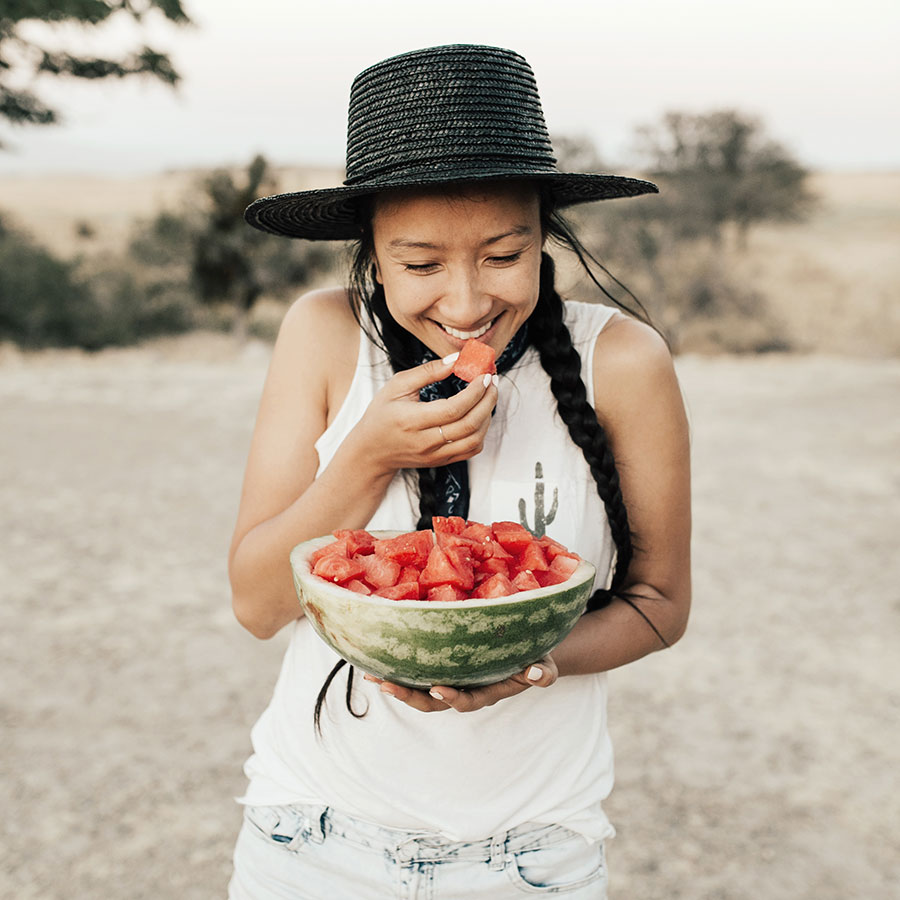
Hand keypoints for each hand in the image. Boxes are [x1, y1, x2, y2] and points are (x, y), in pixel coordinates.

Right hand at [350, 355, 497, 476]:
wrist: (372, 451)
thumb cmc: (382, 415)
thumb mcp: (397, 386)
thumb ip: (427, 372)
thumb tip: (456, 360)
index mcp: (411, 420)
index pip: (453, 409)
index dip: (474, 392)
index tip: (484, 375)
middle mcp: (425, 442)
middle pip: (469, 424)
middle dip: (487, 400)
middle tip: (492, 382)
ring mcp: (435, 455)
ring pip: (475, 439)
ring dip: (488, 416)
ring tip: (488, 396)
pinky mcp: (441, 461)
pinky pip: (471, 449)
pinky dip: (482, 431)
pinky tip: (480, 414)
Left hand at [363, 655, 557, 712]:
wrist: (524, 652)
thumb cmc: (535, 659)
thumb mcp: (545, 666)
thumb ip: (542, 674)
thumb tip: (535, 674)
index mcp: (486, 693)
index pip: (467, 701)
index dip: (452, 698)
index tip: (438, 689)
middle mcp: (464, 690)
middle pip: (433, 702)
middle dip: (410, 696)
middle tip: (387, 685)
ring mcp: (451, 681)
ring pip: (419, 690)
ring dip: (396, 685)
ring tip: (373, 676)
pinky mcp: (441, 668)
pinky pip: (418, 673)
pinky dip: (398, 669)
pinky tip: (377, 661)